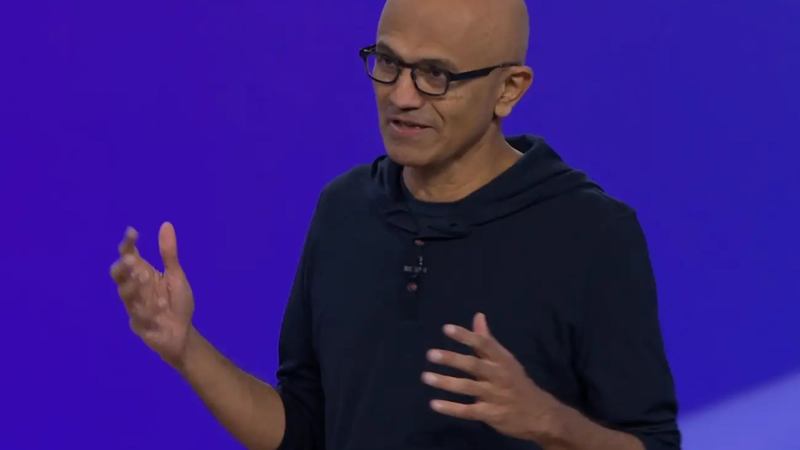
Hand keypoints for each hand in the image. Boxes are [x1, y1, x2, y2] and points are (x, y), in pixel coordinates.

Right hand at [109, 222, 194, 367]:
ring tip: (144, 276)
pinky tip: (161, 305)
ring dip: (133, 286)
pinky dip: (149, 310)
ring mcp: (135, 307)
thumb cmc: (176, 303)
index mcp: (142, 274)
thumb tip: (166, 224)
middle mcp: (134, 289)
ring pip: (126, 295)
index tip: (133, 232)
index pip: (129, 256)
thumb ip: (169, 254)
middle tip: (132, 259)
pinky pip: (140, 316)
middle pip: (118, 275)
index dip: (127, 244)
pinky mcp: (140, 324)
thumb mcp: (176, 276)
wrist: (182, 332)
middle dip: (123, 267)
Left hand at [422, 313, 562, 441]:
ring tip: (426, 377)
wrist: (539, 414)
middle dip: (452, 359)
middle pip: (474, 365)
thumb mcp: (505, 359)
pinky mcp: (491, 414)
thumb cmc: (516, 382)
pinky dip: (451, 408)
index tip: (446, 329)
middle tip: (430, 354)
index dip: (465, 336)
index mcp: (502, 360)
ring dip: (446, 382)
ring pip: (468, 387)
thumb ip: (487, 340)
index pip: (484, 344)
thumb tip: (478, 316)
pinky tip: (434, 404)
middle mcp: (499, 376)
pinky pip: (468, 411)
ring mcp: (495, 396)